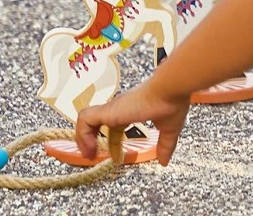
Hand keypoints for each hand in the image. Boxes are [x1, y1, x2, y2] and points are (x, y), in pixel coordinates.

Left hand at [75, 80, 190, 165]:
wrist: (168, 90)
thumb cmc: (170, 103)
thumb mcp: (168, 130)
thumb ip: (165, 146)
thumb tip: (164, 161)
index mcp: (131, 110)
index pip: (115, 126)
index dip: (113, 143)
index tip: (116, 157)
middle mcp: (119, 108)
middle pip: (97, 123)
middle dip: (92, 140)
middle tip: (93, 156)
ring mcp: (112, 108)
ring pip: (86, 120)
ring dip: (83, 138)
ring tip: (88, 155)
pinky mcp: (107, 110)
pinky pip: (84, 120)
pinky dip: (82, 135)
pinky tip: (89, 149)